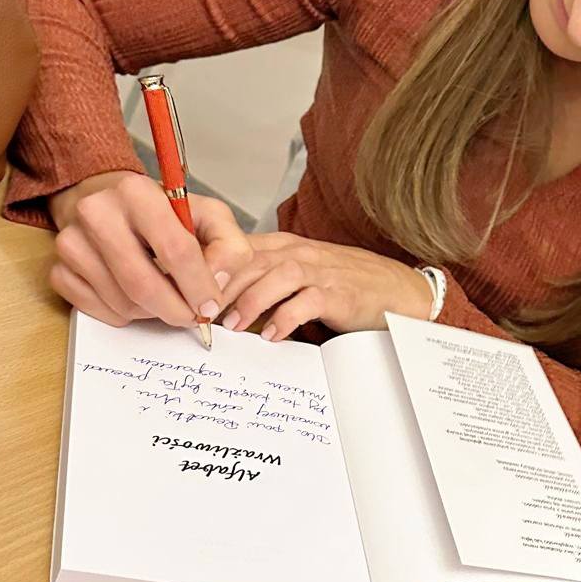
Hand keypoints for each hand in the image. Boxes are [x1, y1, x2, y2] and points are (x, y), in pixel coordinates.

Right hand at [47, 171, 253, 327]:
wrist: (109, 202)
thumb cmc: (162, 212)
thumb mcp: (208, 215)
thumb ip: (228, 246)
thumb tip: (217, 285)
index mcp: (137, 192)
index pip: (175, 250)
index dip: (198, 286)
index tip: (210, 306)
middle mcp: (96, 212)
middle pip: (142, 284)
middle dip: (175, 310)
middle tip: (191, 317)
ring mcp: (71, 242)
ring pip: (122, 303)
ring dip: (151, 313)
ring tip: (164, 297)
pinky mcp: (58, 268)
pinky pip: (97, 310)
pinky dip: (123, 314)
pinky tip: (134, 296)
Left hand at [216, 233, 433, 339]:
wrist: (397, 290)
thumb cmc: (344, 285)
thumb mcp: (298, 276)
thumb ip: (262, 283)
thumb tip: (217, 305)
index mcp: (284, 246)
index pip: (236, 249)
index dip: (207, 268)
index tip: (183, 291)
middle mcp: (300, 253)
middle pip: (250, 260)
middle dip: (220, 286)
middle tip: (196, 312)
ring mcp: (321, 271)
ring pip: (276, 276)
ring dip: (249, 301)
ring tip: (231, 327)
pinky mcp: (339, 293)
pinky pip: (307, 302)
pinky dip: (285, 318)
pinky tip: (271, 335)